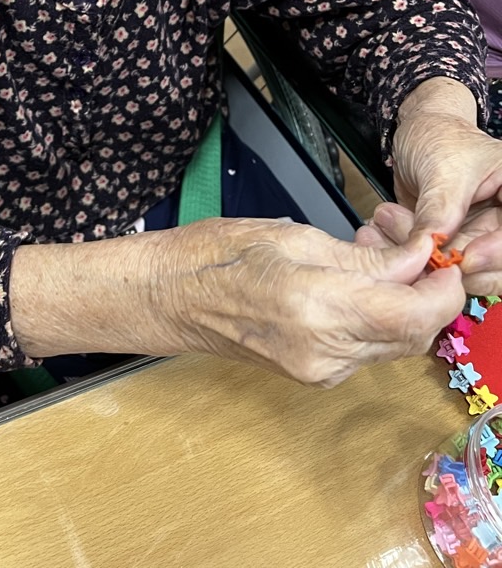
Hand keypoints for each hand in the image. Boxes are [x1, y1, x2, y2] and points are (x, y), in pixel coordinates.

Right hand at [160, 217, 462, 386]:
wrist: (167, 296)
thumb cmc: (214, 255)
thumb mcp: (294, 236)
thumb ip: (363, 257)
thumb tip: (415, 260)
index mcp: (316, 309)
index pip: (414, 314)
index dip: (442, 287)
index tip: (440, 256)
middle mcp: (323, 353)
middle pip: (412, 334)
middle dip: (426, 292)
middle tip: (410, 246)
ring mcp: (318, 371)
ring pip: (393, 343)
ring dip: (403, 303)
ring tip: (377, 254)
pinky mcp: (313, 374)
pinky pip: (366, 349)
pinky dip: (377, 317)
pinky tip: (356, 282)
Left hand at [357, 96, 501, 296]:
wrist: (416, 137)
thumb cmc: (439, 138)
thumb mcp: (443, 170)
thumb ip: (440, 208)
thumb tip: (433, 244)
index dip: (497, 252)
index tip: (466, 257)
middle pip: (498, 265)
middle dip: (457, 263)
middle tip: (425, 253)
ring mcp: (483, 237)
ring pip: (468, 273)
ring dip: (427, 261)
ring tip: (394, 228)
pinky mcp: (457, 246)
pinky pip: (441, 267)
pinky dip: (414, 258)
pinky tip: (389, 234)